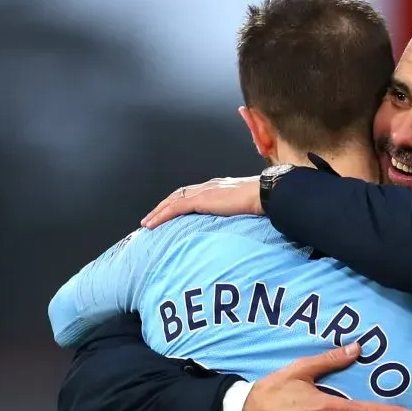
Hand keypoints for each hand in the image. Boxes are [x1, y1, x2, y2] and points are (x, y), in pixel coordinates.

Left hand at [141, 176, 261, 228]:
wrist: (264, 194)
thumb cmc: (262, 201)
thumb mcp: (246, 205)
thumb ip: (238, 210)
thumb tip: (240, 218)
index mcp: (218, 187)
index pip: (193, 193)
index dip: (179, 202)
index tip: (171, 211)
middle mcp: (207, 186)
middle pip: (178, 195)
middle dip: (163, 206)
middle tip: (152, 218)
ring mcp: (203, 192)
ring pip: (172, 200)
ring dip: (158, 212)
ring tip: (147, 223)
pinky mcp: (200, 200)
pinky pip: (174, 208)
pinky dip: (161, 215)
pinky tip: (152, 224)